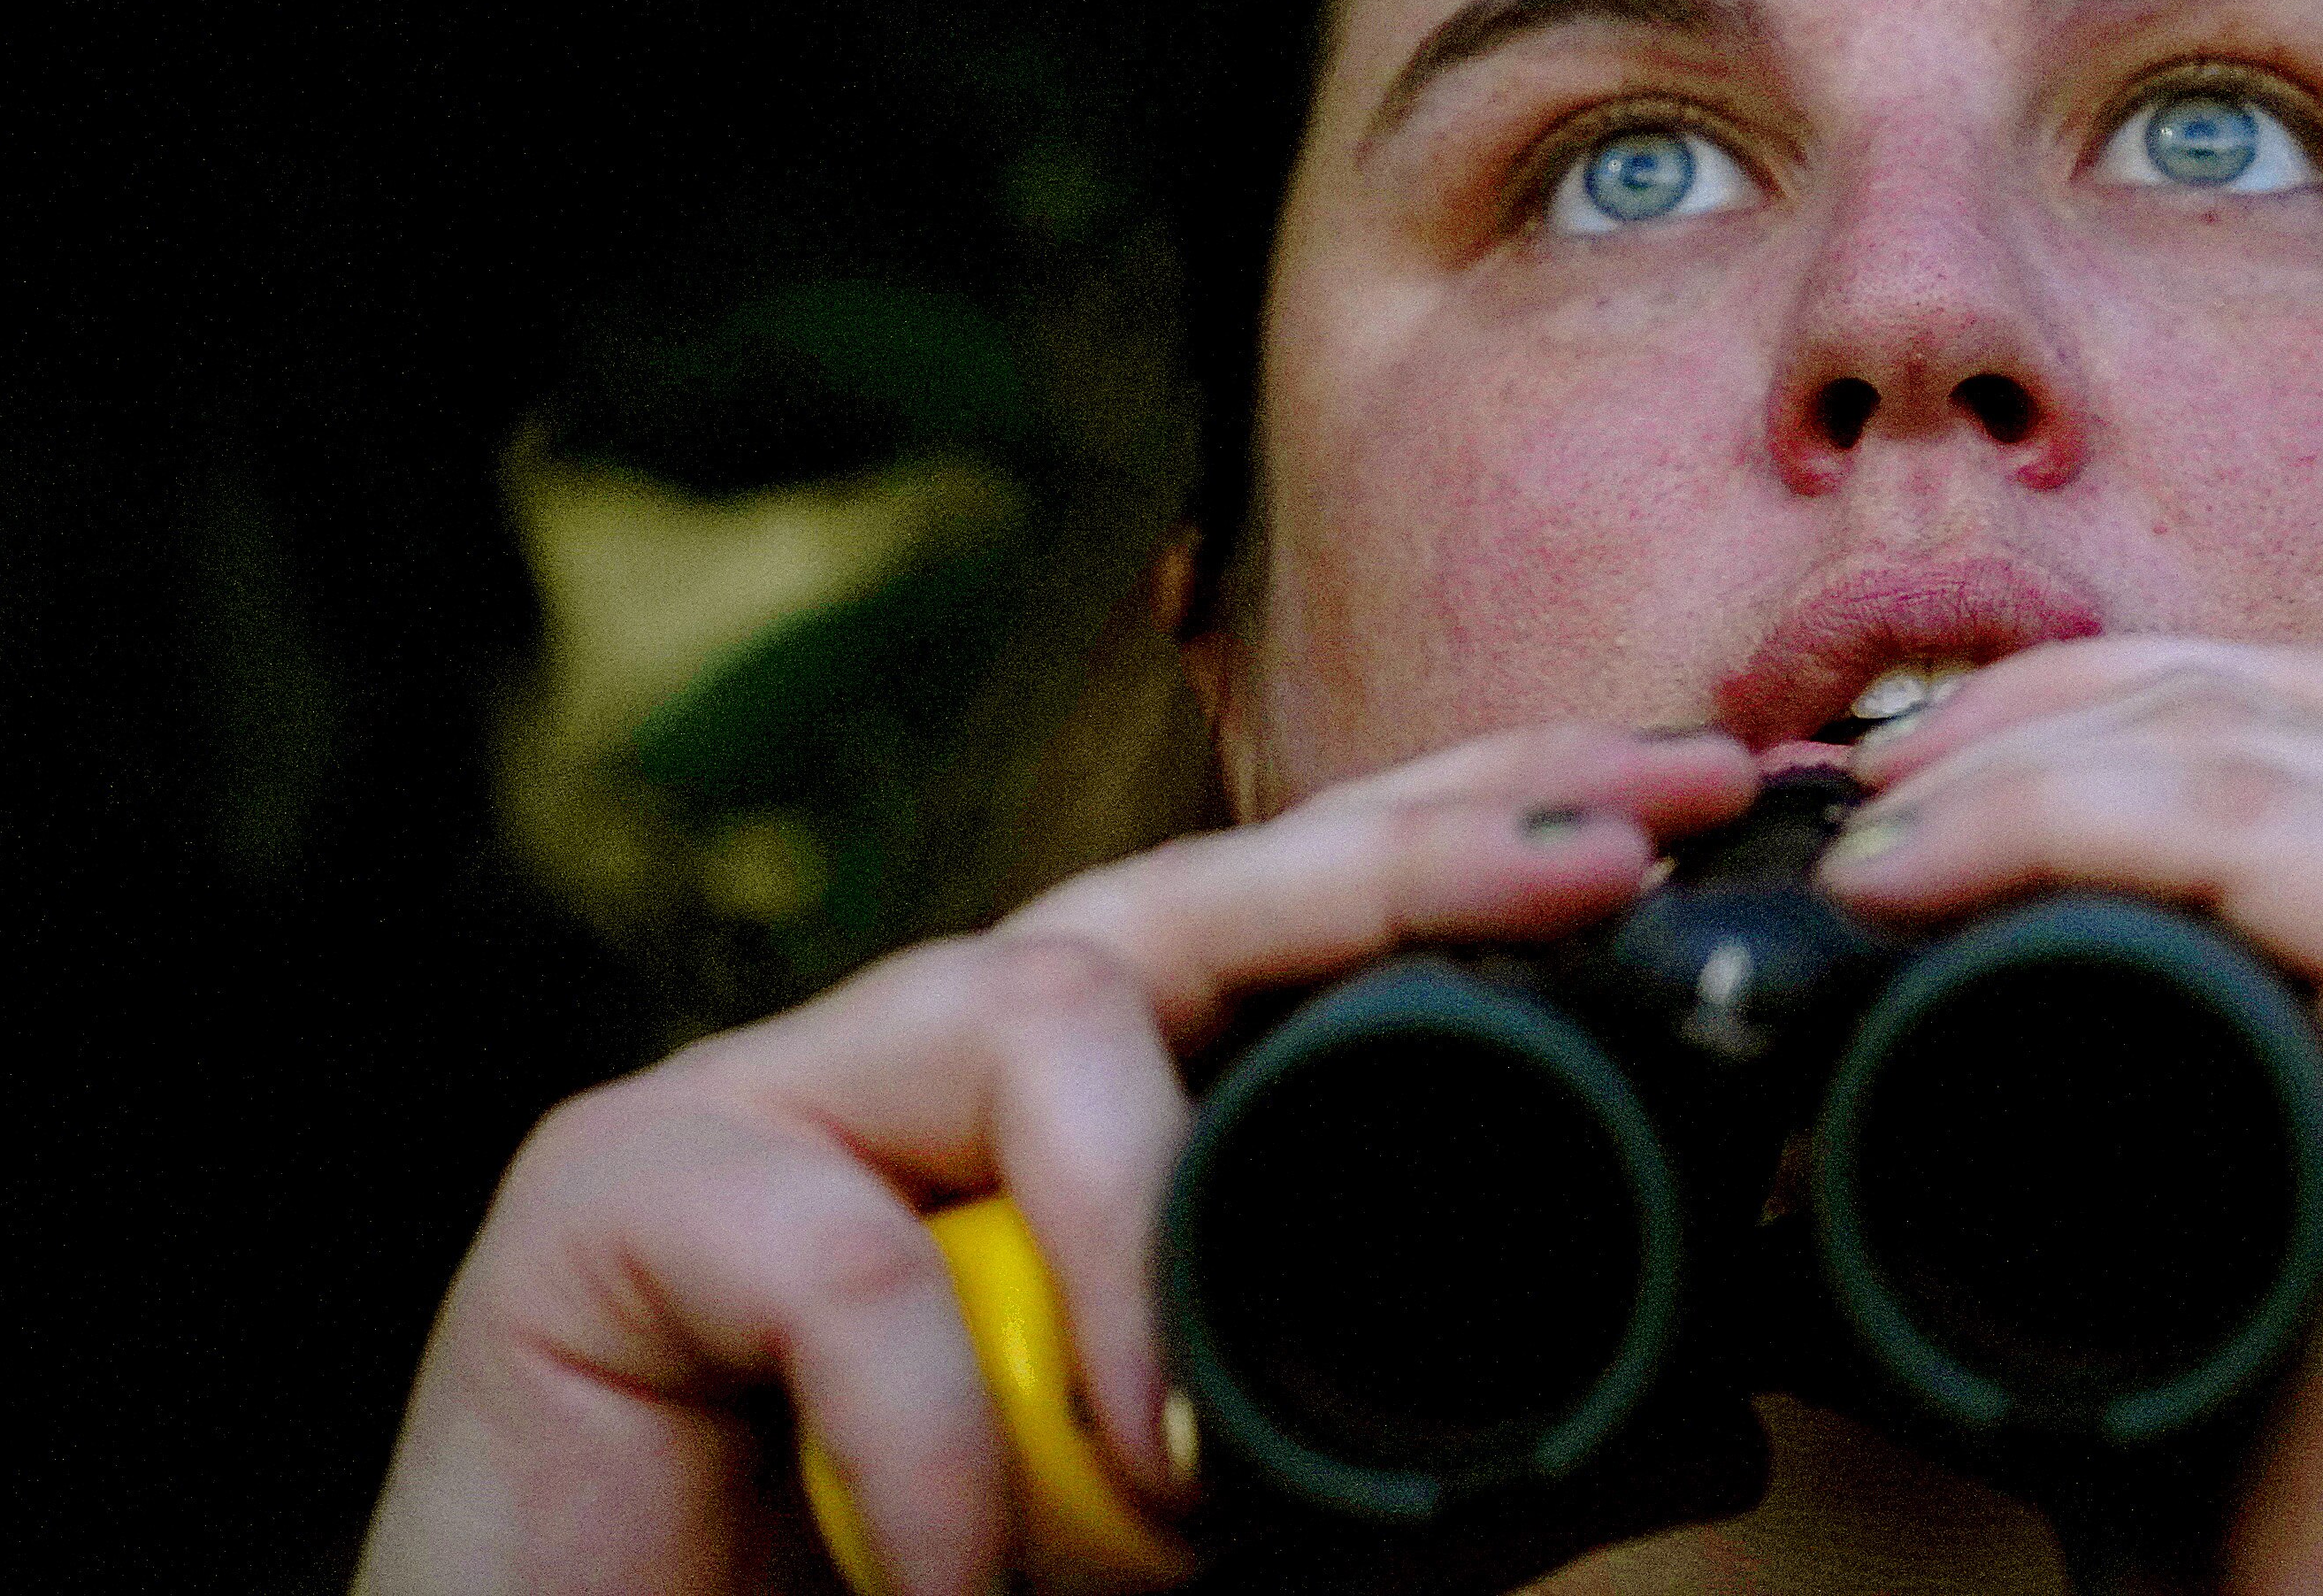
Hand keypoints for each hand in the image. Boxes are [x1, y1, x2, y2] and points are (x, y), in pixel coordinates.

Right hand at [355, 724, 1755, 1595]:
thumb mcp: (1225, 1540)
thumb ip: (1416, 1476)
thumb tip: (1711, 1427)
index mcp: (1096, 1095)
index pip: (1317, 912)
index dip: (1497, 834)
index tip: (1707, 804)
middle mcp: (951, 1045)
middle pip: (1206, 888)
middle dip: (1422, 856)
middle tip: (1611, 861)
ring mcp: (782, 1092)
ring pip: (1032, 1014)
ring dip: (1141, 1242)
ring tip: (1184, 1491)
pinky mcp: (612, 1189)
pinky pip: (834, 1252)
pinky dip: (932, 1431)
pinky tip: (963, 1571)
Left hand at [1819, 639, 2322, 1595]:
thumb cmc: (2309, 1485)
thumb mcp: (2191, 1217)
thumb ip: (2121, 1064)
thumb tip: (1897, 964)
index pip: (2293, 734)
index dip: (2084, 718)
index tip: (1889, 791)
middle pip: (2285, 701)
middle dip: (2047, 710)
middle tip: (1856, 792)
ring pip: (2270, 739)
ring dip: (2036, 755)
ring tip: (1873, 838)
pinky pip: (2272, 826)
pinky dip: (2075, 815)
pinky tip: (1934, 865)